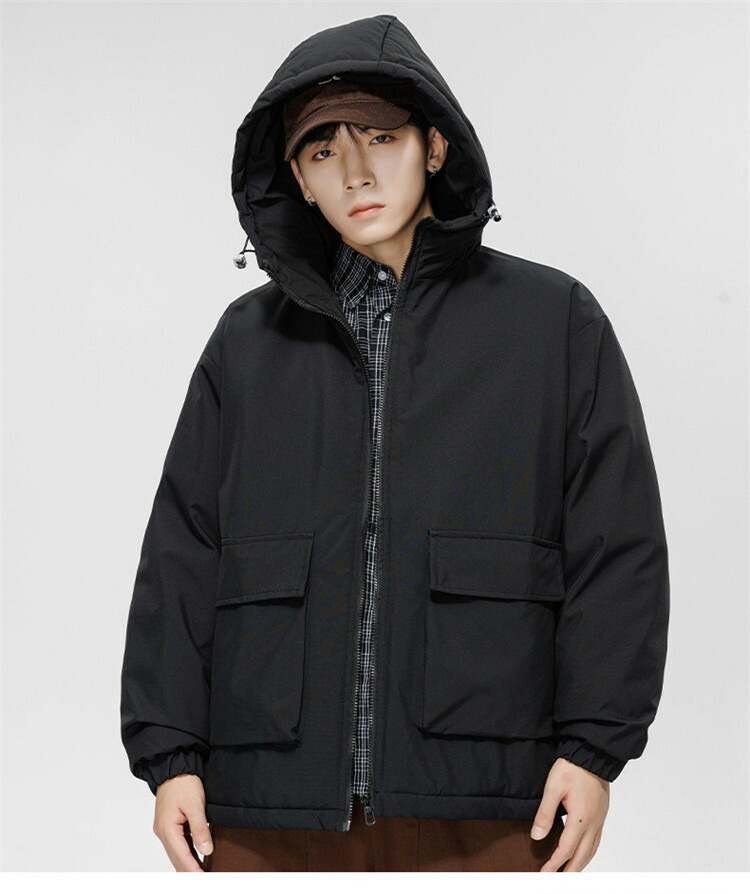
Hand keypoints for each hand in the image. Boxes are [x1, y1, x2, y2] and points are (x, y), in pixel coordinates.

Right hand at [153, 773, 213, 871]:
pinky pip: (178, 843)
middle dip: (190, 870)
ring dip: (189, 862)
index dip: (194, 870)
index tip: (204, 879)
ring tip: (204, 871)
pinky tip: (197, 856)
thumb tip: (206, 851)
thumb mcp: (195, 805)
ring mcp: (164, 828)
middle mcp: (162, 832)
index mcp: (167, 829)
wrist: (175, 767)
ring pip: (177, 852)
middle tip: (206, 877)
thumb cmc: (183, 782)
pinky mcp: (169, 824)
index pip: (181, 857)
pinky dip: (187, 851)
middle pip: (177, 858)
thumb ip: (200, 829)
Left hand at [530, 757, 609, 871]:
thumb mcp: (553, 788)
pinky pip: (597, 841)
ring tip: (569, 873)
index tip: (544, 874)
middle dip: (569, 872)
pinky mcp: (601, 814)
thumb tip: (537, 836)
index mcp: (581, 819)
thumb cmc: (572, 768)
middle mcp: (593, 823)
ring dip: (580, 864)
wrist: (592, 754)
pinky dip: (589, 853)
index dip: (554, 864)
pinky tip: (582, 853)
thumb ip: (545, 814)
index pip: (566, 850)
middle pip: (582, 856)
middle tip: (557, 881)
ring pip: (592, 851)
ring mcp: (600, 819)